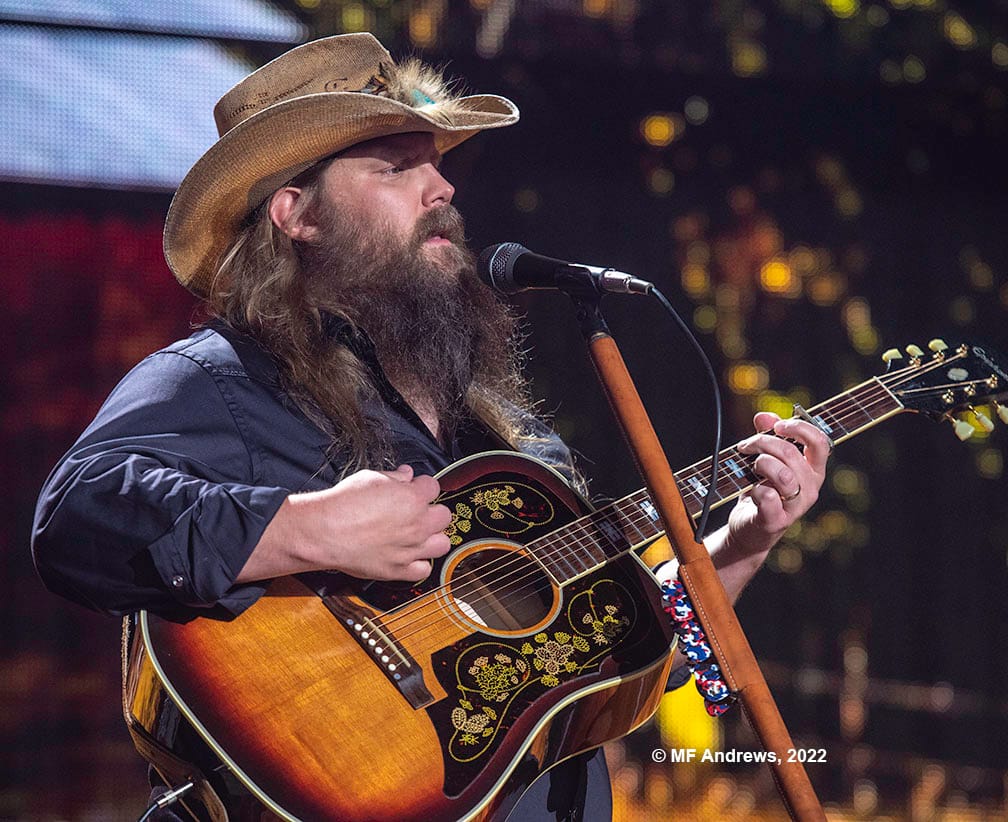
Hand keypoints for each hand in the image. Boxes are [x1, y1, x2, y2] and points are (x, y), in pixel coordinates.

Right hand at [241, 464, 452, 583]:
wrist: (324, 532)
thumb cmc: (343, 504)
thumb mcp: (369, 478)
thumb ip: (394, 477)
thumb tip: (406, 475)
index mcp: (413, 498)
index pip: (434, 487)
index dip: (421, 486)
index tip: (413, 488)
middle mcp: (418, 524)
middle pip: (444, 516)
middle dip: (432, 511)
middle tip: (416, 512)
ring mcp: (411, 548)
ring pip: (442, 544)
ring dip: (432, 538)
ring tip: (417, 535)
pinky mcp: (399, 569)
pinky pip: (424, 570)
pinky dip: (418, 564)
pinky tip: (408, 556)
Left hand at [723, 411, 830, 563]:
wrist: (748, 528)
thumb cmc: (761, 490)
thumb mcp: (766, 460)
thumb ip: (768, 436)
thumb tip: (764, 416)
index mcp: (813, 470)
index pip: (820, 442)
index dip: (799, 428)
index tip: (777, 426)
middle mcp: (810, 488)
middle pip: (792, 453)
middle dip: (763, 442)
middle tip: (746, 446)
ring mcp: (796, 506)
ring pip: (782, 474)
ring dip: (760, 464)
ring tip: (751, 467)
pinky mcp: (776, 520)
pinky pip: (767, 496)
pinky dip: (753, 488)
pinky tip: (750, 490)